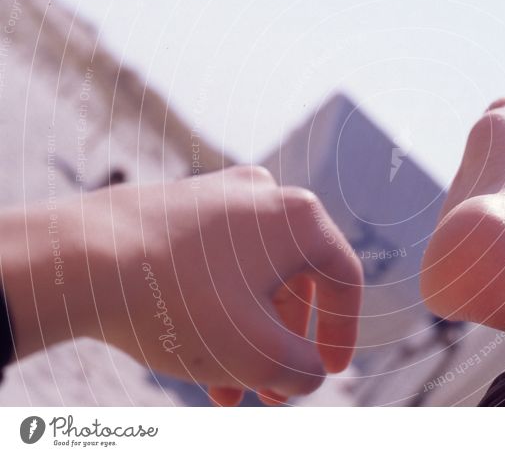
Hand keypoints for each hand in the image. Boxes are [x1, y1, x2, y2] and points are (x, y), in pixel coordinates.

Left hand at [1, 166, 362, 405]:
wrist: (76, 261)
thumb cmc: (180, 301)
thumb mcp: (258, 354)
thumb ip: (303, 370)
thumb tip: (308, 371)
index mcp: (298, 218)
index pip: (345, 280)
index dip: (343, 334)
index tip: (331, 371)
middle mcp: (263, 197)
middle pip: (294, 283)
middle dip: (284, 346)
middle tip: (273, 390)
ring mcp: (219, 197)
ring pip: (250, 279)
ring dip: (248, 336)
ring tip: (231, 388)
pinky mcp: (180, 209)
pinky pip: (215, 267)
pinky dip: (218, 311)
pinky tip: (199, 358)